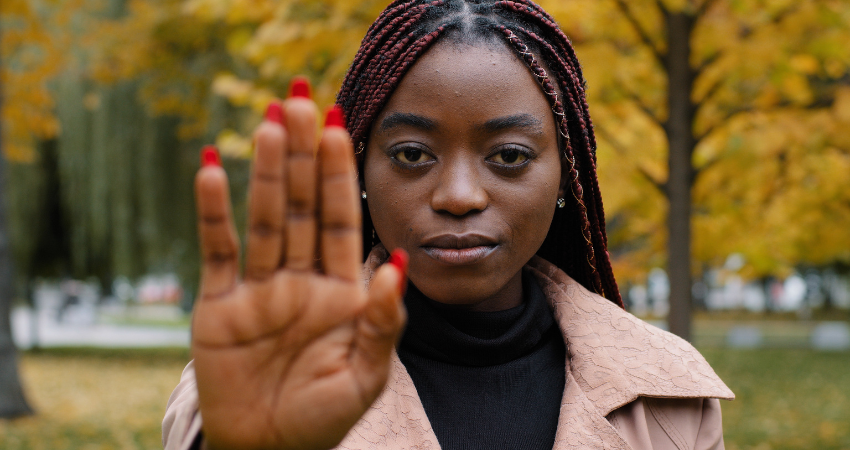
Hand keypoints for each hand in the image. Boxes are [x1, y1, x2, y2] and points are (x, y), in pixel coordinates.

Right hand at [191, 79, 406, 449]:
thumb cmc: (324, 418)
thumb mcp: (365, 375)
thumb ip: (383, 320)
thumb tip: (395, 260)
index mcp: (342, 289)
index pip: (340, 219)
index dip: (339, 174)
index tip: (341, 126)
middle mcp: (301, 277)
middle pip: (300, 204)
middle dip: (302, 154)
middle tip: (300, 99)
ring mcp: (259, 287)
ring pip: (263, 218)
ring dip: (263, 171)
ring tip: (266, 122)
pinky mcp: (219, 305)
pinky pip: (217, 251)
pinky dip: (213, 214)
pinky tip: (209, 169)